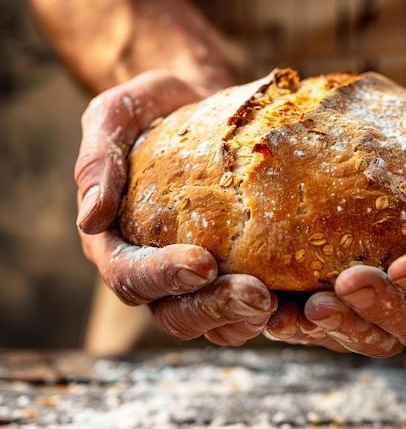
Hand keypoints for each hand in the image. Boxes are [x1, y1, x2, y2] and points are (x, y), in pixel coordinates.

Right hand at [76, 70, 275, 345]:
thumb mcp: (115, 115)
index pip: (129, 276)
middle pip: (173, 313)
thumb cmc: (154, 109)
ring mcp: (192, 277)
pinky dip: (266, 312)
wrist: (200, 106)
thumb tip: (89, 219)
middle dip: (213, 307)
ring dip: (242, 319)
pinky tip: (292, 298)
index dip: (162, 277)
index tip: (203, 263)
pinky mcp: (229, 271)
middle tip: (256, 293)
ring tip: (276, 302)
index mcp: (115, 242)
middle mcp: (152, 270)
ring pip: (210, 322)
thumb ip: (98, 161)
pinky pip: (242, 310)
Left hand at [264, 77, 405, 356]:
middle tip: (346, 284)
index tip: (405, 265)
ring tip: (307, 308)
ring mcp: (397, 290)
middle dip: (382, 309)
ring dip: (343, 325)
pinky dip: (310, 320)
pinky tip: (279, 307)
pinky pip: (339, 313)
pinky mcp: (361, 279)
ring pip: (375, 331)